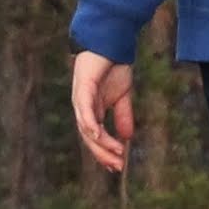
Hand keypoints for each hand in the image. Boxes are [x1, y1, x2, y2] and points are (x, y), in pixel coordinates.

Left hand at [71, 52, 136, 174]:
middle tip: (118, 167)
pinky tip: (99, 135)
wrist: (111, 41)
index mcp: (91, 110)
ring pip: (86, 129)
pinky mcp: (83, 88)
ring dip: (101, 144)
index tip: (117, 166)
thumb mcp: (122, 96)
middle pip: (89, 138)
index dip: (104, 152)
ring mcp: (81, 99)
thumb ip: (123, 116)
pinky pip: (84, 110)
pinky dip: (90, 124)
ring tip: (116, 154)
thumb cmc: (113, 66)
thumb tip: (127, 138)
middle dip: (103, 154)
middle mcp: (83, 108)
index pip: (95, 138)